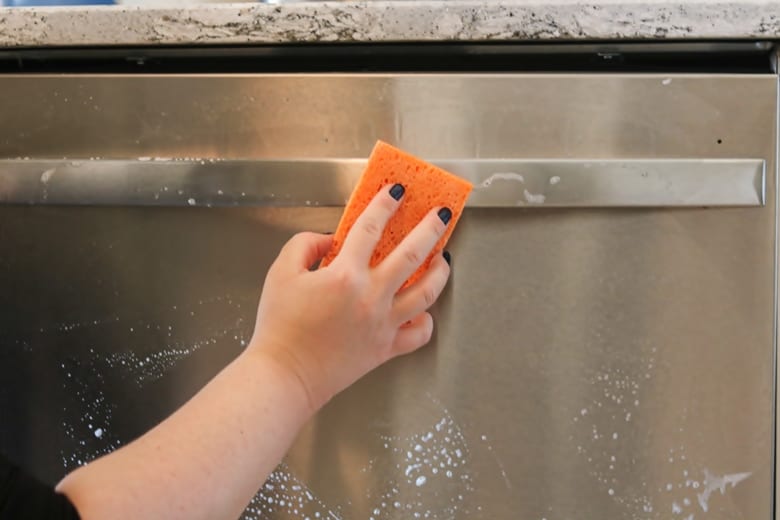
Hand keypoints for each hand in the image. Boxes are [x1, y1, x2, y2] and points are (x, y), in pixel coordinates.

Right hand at [248, 184, 451, 412]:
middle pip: (411, 254)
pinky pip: (419, 333)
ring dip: (440, 271)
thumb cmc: (279, 327)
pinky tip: (423, 310)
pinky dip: (426, 320)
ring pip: (426, 292)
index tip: (397, 190)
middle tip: (441, 214)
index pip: (371, 227)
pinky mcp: (386, 348)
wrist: (284, 374)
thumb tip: (329, 240)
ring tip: (443, 258)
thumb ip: (305, 245)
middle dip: (430, 228)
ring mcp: (383, 324)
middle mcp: (371, 297)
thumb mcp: (280, 273)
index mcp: (345, 275)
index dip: (385, 204)